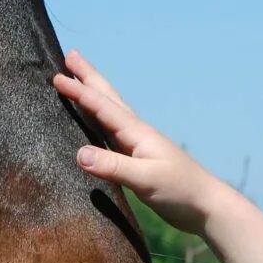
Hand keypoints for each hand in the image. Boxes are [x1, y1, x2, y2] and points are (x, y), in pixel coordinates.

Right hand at [52, 50, 228, 235]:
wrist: (205, 205)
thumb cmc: (180, 191)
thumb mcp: (145, 179)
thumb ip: (113, 166)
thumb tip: (78, 153)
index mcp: (137, 133)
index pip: (103, 107)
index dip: (80, 92)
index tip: (57, 76)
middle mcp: (136, 134)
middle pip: (108, 99)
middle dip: (88, 77)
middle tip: (70, 56)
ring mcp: (137, 145)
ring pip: (110, 112)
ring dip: (93, 94)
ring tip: (78, 80)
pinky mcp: (138, 160)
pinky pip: (111, 132)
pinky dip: (98, 119)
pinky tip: (94, 122)